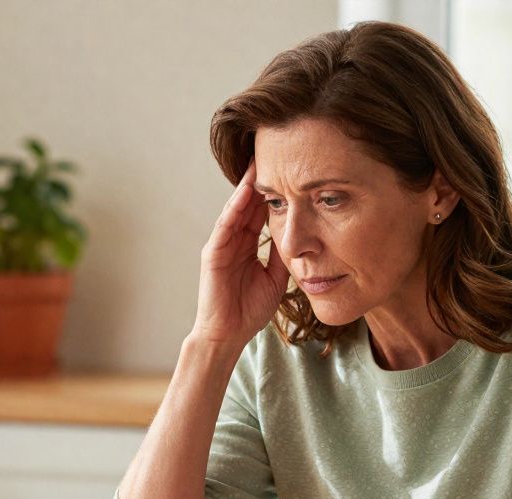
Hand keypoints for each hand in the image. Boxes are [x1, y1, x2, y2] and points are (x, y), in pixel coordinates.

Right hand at [190, 160, 290, 348]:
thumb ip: (282, 254)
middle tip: (274, 151)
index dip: (275, 190)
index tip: (289, 168)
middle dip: (261, 178)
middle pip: (249, 202)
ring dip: (247, 185)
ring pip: (236, 208)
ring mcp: (222, 244)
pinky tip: (244, 192)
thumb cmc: (250, 310)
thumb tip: (299, 233)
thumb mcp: (276, 277)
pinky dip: (234, 208)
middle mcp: (234, 239)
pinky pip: (225, 225)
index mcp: (248, 244)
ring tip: (259, 161)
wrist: (229, 334)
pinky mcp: (213, 253)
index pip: (261, 210)